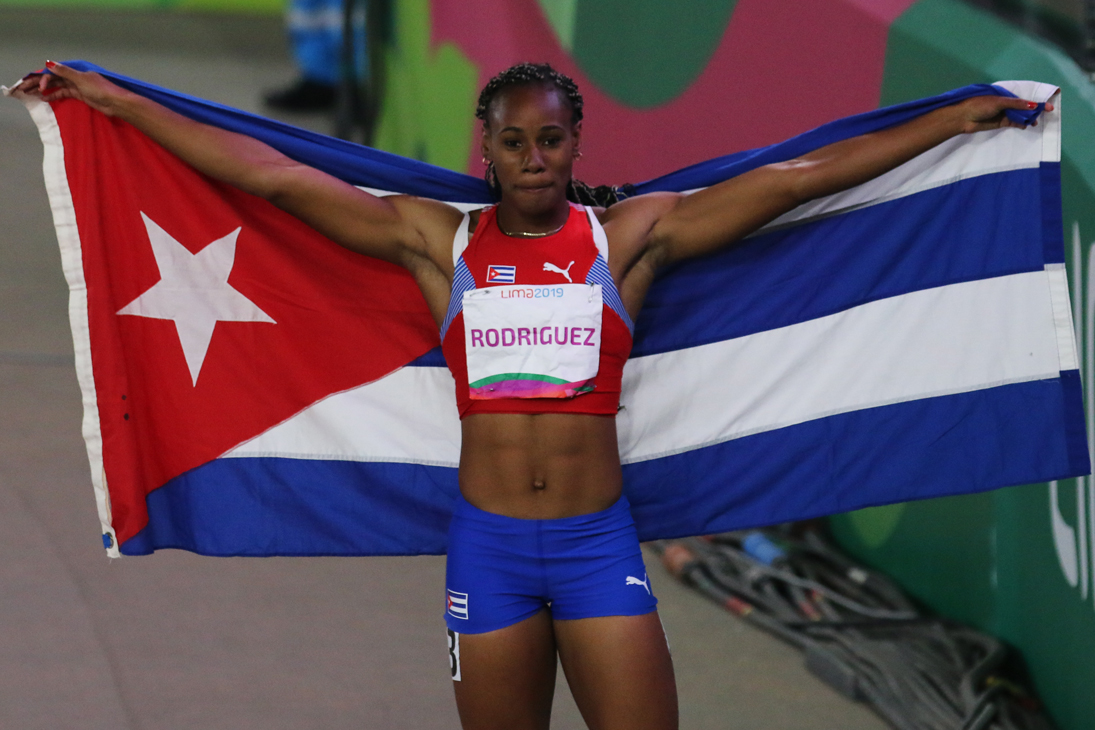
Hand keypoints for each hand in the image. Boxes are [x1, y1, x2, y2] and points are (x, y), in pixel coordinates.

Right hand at [14, 61, 131, 116]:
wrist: (116, 103)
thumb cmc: (101, 90)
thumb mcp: (81, 79)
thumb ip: (65, 72)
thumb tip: (49, 63)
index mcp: (75, 70)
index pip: (53, 71)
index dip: (42, 77)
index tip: (36, 86)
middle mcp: (74, 76)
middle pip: (53, 78)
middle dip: (38, 83)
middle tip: (24, 89)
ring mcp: (77, 85)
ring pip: (56, 85)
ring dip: (44, 89)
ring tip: (31, 94)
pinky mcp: (80, 95)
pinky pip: (63, 93)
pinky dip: (54, 95)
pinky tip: (44, 98)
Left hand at [954, 94, 1054, 132]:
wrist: (963, 118)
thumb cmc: (979, 105)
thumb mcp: (999, 102)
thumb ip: (1016, 104)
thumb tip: (1032, 105)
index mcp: (1006, 95)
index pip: (1024, 95)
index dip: (1036, 97)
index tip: (1052, 97)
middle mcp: (1006, 103)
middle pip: (1024, 106)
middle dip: (1035, 109)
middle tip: (1048, 111)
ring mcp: (1004, 113)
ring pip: (1021, 115)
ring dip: (1029, 117)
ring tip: (1037, 121)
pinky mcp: (1000, 123)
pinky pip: (1014, 122)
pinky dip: (1021, 123)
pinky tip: (1027, 125)